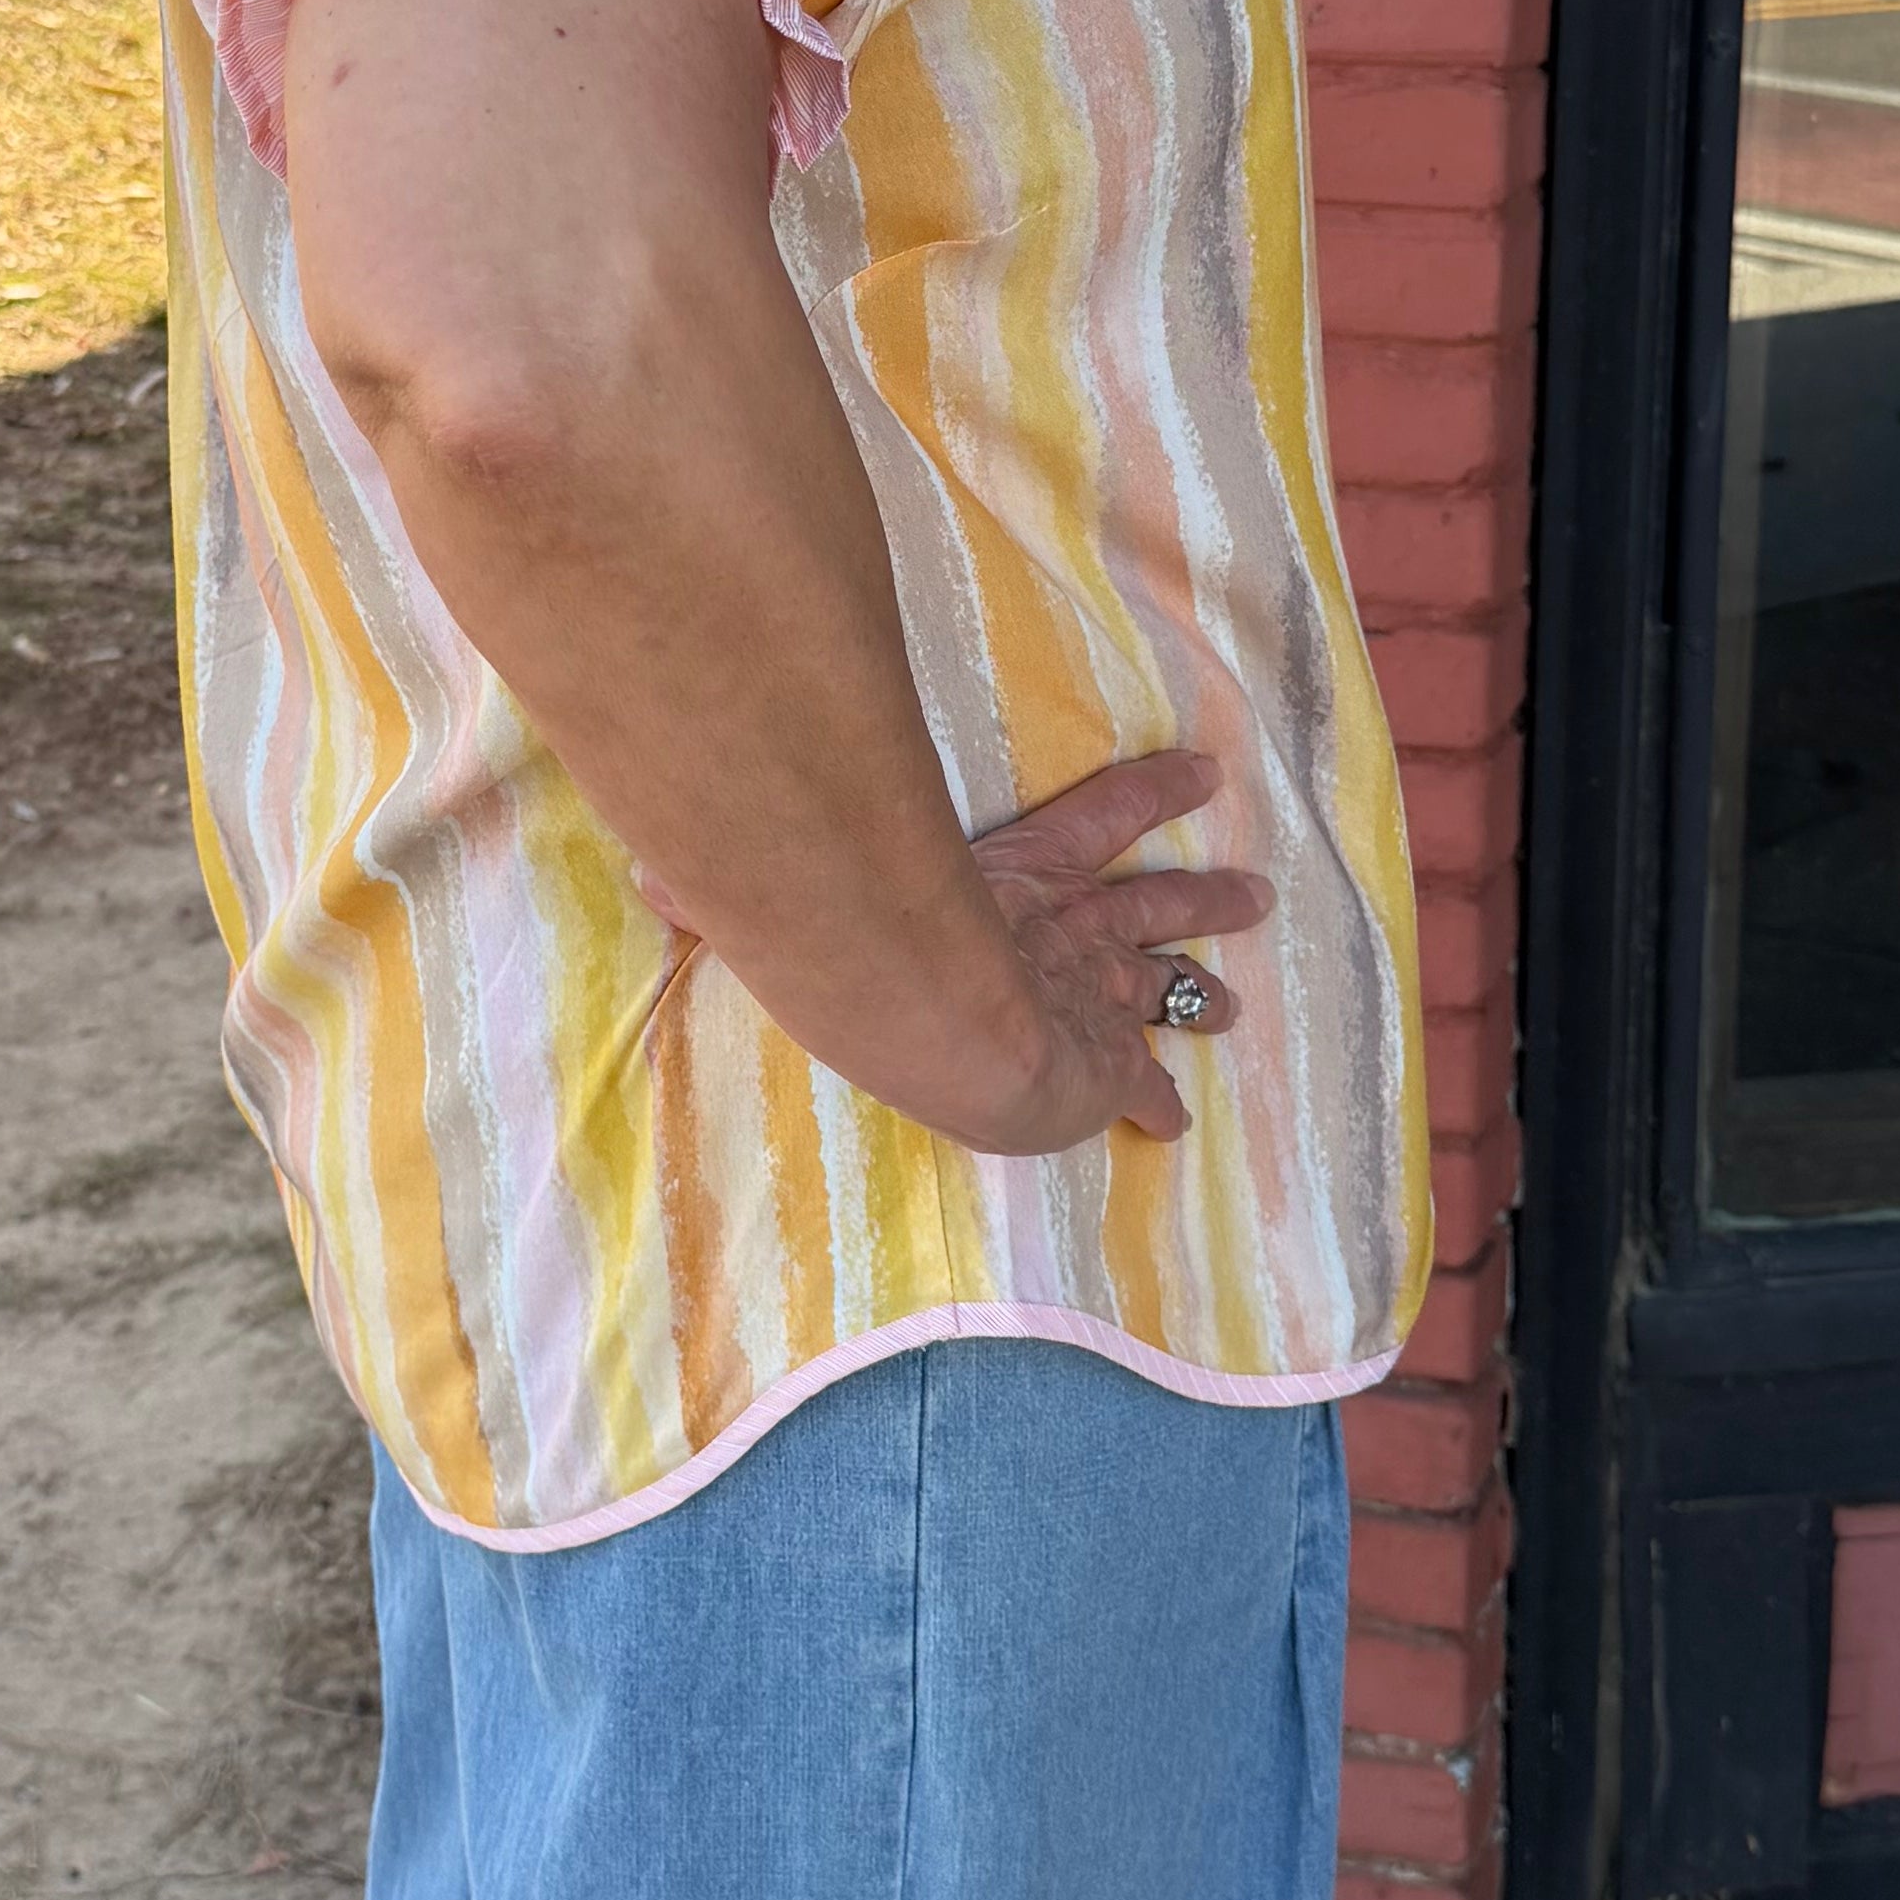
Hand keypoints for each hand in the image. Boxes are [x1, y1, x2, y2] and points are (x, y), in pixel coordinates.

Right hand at [633, 743, 1268, 1154]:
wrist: (933, 1020)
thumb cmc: (870, 943)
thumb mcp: (802, 898)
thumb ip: (723, 885)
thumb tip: (643, 870)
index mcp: (1018, 879)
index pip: (1095, 817)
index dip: (1149, 792)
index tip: (1205, 770)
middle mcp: (1065, 935)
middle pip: (1150, 905)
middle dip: (1201, 899)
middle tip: (1256, 891)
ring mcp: (1084, 1003)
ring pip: (1163, 984)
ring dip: (1203, 985)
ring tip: (1239, 998)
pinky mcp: (1091, 1072)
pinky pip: (1133, 1090)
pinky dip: (1154, 1108)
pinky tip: (1175, 1129)